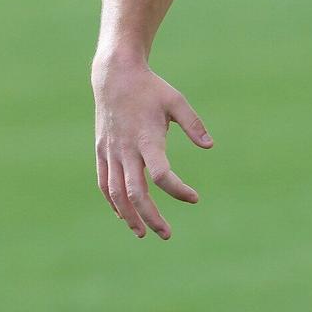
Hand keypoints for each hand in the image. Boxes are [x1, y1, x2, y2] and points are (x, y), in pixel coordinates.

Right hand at [91, 56, 211, 239]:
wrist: (114, 77)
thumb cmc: (150, 89)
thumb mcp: (176, 101)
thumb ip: (193, 124)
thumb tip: (210, 146)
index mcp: (147, 138)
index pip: (161, 175)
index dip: (178, 190)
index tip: (194, 197)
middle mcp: (126, 149)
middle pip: (136, 192)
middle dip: (151, 216)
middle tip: (166, 234)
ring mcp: (111, 152)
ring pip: (116, 193)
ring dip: (130, 216)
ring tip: (143, 233)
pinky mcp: (102, 152)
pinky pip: (104, 183)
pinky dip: (113, 202)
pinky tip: (124, 216)